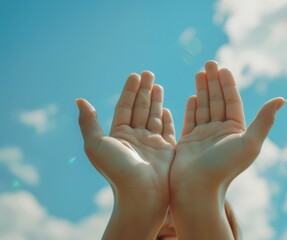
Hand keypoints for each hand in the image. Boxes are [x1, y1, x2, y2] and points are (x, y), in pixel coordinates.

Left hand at [77, 72, 175, 238]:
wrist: (142, 194)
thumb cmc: (117, 170)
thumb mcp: (96, 145)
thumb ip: (88, 122)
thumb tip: (79, 100)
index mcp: (119, 135)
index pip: (125, 107)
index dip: (129, 91)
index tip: (135, 75)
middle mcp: (135, 138)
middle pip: (140, 108)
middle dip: (145, 90)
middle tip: (149, 73)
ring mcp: (152, 144)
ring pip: (154, 116)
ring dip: (156, 100)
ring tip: (158, 84)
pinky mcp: (167, 150)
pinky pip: (167, 130)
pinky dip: (168, 119)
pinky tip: (167, 108)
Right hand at [170, 61, 285, 194]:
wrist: (197, 190)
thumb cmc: (224, 167)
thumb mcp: (249, 143)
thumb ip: (264, 120)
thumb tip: (282, 98)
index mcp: (235, 132)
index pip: (232, 102)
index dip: (228, 84)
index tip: (223, 68)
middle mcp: (220, 133)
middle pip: (217, 101)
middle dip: (213, 82)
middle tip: (209, 63)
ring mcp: (203, 137)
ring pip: (203, 108)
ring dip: (202, 90)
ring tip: (199, 73)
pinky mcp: (188, 142)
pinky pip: (190, 120)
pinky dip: (191, 108)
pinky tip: (192, 96)